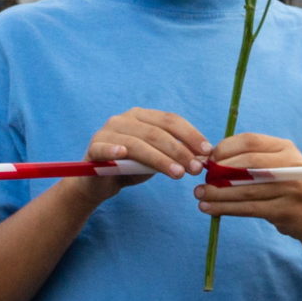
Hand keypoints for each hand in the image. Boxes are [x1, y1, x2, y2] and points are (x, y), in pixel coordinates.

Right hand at [71, 108, 210, 204]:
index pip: (170, 120)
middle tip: (196, 168)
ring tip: (178, 174)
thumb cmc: (130, 168)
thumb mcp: (156, 159)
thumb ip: (174, 154)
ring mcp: (107, 132)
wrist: (100, 183)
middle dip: (180, 151)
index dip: (190, 134)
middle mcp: (124, 119)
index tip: (207, 151)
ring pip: (137, 143)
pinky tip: (122, 155)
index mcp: (141, 116)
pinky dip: (113, 150)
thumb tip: (203, 157)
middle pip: (156, 132)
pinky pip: (104, 147)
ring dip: (160, 159)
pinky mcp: (94, 147)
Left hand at [194, 133, 301, 240]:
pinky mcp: (284, 211)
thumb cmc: (286, 188)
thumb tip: (209, 160)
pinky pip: (248, 208)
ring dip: (217, 193)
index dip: (224, 149)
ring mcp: (291, 189)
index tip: (208, 160)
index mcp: (286, 148)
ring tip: (199, 195)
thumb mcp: (275, 166)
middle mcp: (291, 166)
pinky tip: (208, 208)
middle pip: (247, 164)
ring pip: (244, 189)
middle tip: (202, 180)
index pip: (249, 141)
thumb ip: (248, 160)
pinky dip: (225, 208)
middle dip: (219, 172)